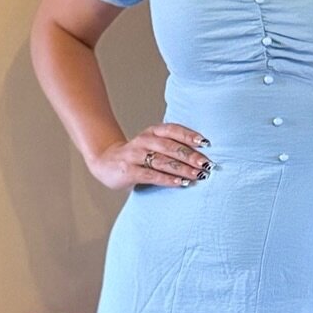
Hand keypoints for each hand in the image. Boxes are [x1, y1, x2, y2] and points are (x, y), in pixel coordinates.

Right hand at [86, 122, 214, 189]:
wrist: (105, 161)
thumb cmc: (138, 154)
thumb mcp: (153, 144)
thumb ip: (171, 146)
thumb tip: (202, 155)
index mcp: (152, 131)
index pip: (173, 130)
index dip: (190, 135)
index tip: (206, 143)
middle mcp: (144, 140)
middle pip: (171, 146)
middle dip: (190, 156)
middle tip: (207, 164)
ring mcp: (135, 155)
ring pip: (162, 161)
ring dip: (182, 169)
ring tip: (198, 175)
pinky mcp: (129, 171)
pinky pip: (151, 175)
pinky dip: (168, 179)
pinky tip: (180, 183)